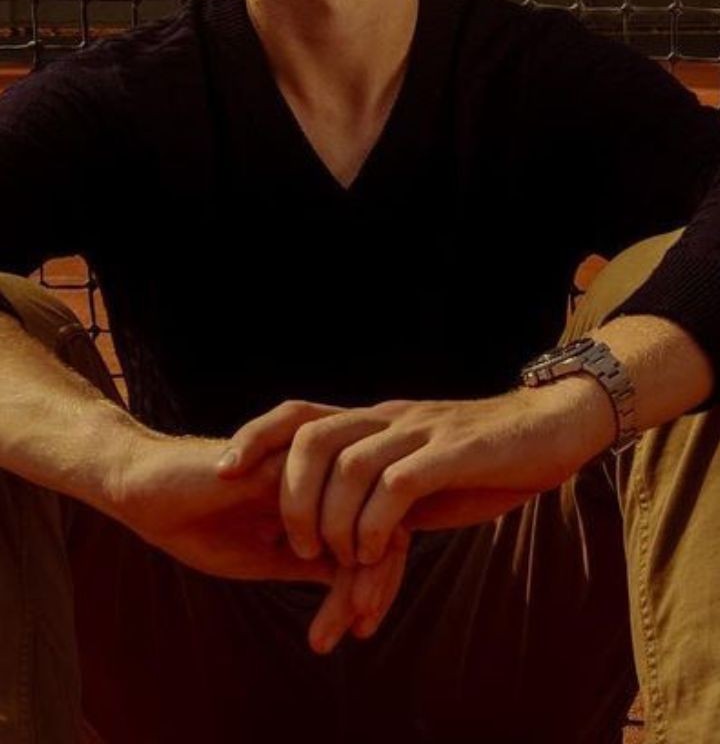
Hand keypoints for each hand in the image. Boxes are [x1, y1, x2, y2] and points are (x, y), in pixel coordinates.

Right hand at [107, 423, 406, 652]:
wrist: (149, 491)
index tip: (364, 628)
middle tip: (362, 627)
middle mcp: (324, 481)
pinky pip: (328, 519)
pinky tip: (321, 608)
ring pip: (365, 526)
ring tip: (337, 627)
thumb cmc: (202, 522)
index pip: (379, 533)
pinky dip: (336, 570)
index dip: (381, 582)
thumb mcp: (266, 557)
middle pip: (385, 528)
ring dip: (358, 585)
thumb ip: (312, 564)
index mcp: (322, 498)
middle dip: (378, 585)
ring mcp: (308, 473)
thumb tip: (362, 592)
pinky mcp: (286, 472)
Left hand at [220, 383, 615, 571]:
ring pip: (348, 464)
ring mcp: (420, 432)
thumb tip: (343, 529)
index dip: (255, 436)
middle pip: (311, 434)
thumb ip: (384, 490)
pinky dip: (374, 524)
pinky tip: (373, 551)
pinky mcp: (453, 454)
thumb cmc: (489, 458)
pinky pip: (397, 484)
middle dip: (286, 489)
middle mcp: (390, 419)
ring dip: (332, 518)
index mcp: (377, 421)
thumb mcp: (424, 472)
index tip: (222, 471)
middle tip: (294, 542)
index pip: (300, 414)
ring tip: (334, 557)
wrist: (556, 426)